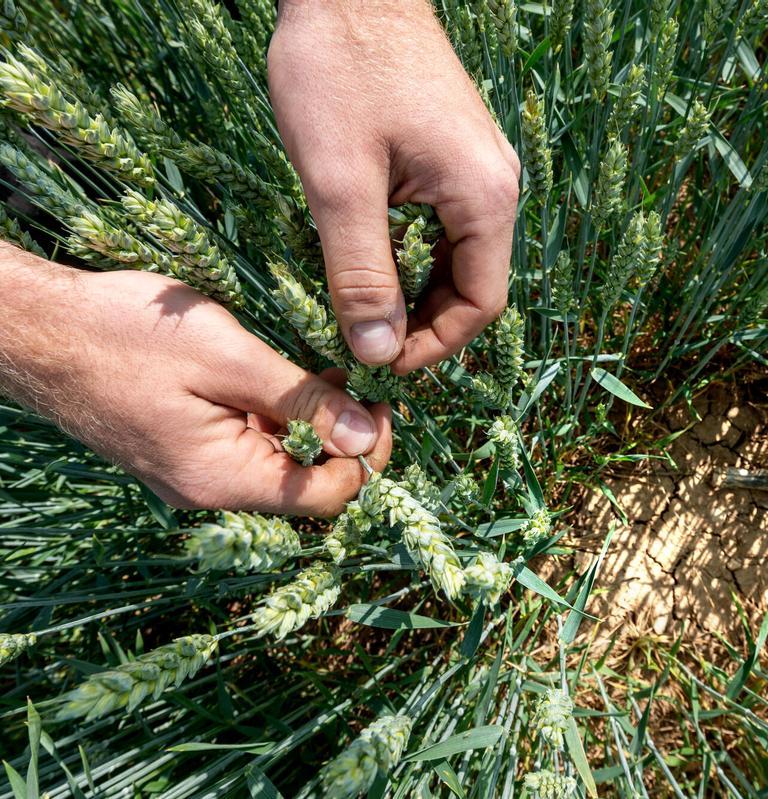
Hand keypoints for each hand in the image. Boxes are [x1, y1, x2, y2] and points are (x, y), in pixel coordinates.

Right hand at [0, 249, 390, 515]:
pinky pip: (247, 447)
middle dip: (343, 437)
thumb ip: (302, 401)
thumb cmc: (125, 334)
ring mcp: (193, 474)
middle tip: (359, 382)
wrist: (33, 329)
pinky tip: (285, 380)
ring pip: (278, 463)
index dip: (368, 456)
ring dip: (311, 424)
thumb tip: (369, 437)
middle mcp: (209, 490)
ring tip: (327, 372)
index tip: (383, 405)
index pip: (326, 496)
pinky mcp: (182, 451)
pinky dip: (276, 419)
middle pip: (305, 483)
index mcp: (222, 479)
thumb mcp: (229, 358)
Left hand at [269, 0, 519, 373]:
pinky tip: (373, 258)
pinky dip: (414, 256)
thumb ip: (362, 272)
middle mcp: (497, 187)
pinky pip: (447, 226)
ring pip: (459, 258)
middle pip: (475, 285)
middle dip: (424, 324)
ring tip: (362, 309)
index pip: (481, 304)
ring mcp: (480, 168)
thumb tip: (377, 350)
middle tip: (365, 342)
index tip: (380, 363)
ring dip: (417, 292)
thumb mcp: (340, 183)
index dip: (434, 346)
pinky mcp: (456, 153)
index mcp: (485, 198)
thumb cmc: (341, 71)